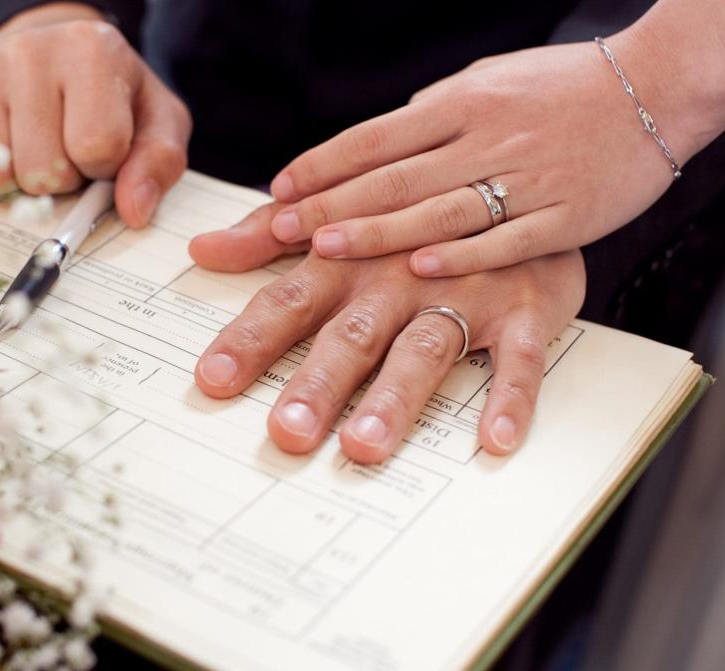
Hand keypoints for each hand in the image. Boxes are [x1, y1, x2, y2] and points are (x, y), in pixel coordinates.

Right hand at [0, 4, 191, 227]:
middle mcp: (30, 49)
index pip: (95, 147)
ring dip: (18, 181)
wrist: (55, 58)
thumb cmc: (112, 99)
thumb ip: (158, 165)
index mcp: (91, 49)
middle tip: (65, 151)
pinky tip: (2, 146)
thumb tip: (134, 212)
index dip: (102, 167)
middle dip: (59, 179)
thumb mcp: (155, 123)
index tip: (102, 150)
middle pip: (41, 170)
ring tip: (34, 148)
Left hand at [190, 216, 585, 462]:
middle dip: (318, 383)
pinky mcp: (523, 307)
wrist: (520, 169)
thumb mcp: (339, 216)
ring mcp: (462, 291)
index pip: (287, 302)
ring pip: (424, 348)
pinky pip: (519, 358)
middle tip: (288, 432)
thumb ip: (267, 237)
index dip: (251, 340)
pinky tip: (494, 440)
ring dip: (395, 397)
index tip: (214, 378)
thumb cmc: (413, 212)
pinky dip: (511, 396)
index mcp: (347, 258)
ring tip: (365, 446)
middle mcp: (397, 277)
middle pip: (352, 334)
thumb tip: (201, 249)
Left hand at [263, 36, 698, 277]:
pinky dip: (463, 254)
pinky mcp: (564, 216)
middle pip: (395, 177)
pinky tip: (421, 268)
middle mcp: (485, 138)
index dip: (323, 165)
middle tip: (280, 229)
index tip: (280, 191)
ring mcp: (526, 178)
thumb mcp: (488, 84)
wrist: (656, 90)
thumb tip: (372, 143)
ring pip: (440, 209)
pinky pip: (507, 239)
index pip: (375, 137)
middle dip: (332, 204)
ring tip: (326, 247)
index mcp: (461, 104)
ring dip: (379, 230)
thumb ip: (430, 116)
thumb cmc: (560, 89)